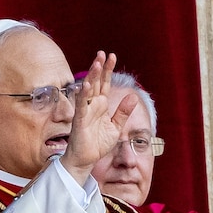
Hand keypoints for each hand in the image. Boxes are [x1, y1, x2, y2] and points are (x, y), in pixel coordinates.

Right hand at [62, 51, 137, 183]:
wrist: (87, 159)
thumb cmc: (98, 143)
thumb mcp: (116, 127)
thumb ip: (123, 112)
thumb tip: (133, 96)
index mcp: (101, 105)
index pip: (105, 84)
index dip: (108, 70)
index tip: (112, 56)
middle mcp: (92, 105)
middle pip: (96, 82)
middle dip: (99, 68)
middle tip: (102, 53)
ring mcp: (85, 111)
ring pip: (88, 90)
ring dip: (91, 77)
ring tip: (96, 63)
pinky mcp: (80, 120)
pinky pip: (81, 106)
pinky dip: (83, 96)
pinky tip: (86, 86)